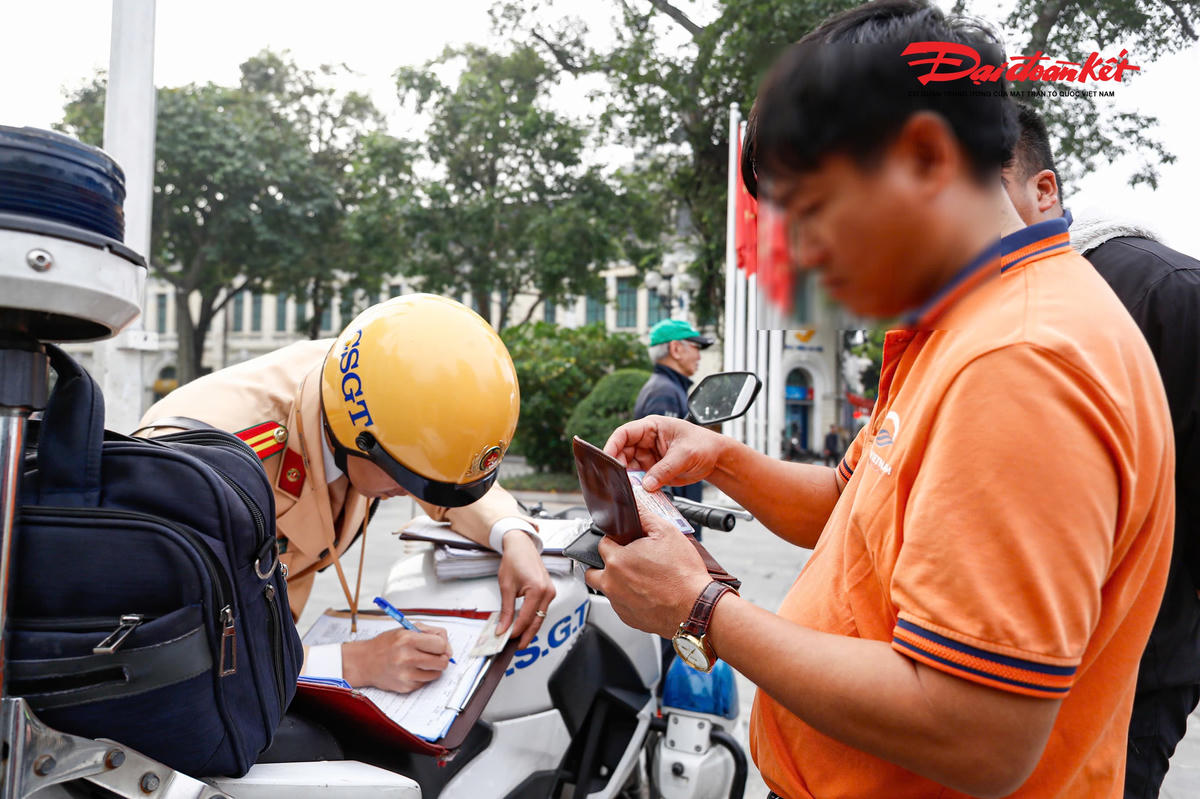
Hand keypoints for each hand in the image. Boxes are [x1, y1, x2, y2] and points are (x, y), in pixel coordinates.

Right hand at [342, 623, 450, 692]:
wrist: (364, 662)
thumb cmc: (386, 644)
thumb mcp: (406, 629)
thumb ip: (430, 632)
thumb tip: (447, 646)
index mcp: (408, 639)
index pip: (441, 645)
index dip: (443, 645)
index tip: (438, 646)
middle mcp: (407, 658)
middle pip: (442, 662)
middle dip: (441, 658)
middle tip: (434, 655)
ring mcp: (406, 675)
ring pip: (436, 674)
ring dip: (432, 668)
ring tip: (420, 662)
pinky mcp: (405, 687)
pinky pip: (425, 683)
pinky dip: (422, 676)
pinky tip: (410, 670)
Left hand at [497, 531, 556, 647]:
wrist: (521, 546)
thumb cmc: (515, 560)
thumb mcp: (506, 586)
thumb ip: (506, 610)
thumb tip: (503, 627)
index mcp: (538, 590)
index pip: (526, 618)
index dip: (516, 630)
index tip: (505, 638)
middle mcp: (548, 592)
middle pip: (537, 621)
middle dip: (526, 635)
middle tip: (516, 646)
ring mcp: (550, 592)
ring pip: (541, 617)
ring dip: (530, 628)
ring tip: (518, 638)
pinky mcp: (549, 592)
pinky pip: (542, 609)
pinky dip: (533, 618)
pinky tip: (525, 625)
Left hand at [585, 496, 712, 637]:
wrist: (695, 608)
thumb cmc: (683, 574)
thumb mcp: (667, 532)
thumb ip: (644, 516)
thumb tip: (634, 506)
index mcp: (617, 560)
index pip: (602, 543)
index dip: (616, 540)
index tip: (627, 543)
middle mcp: (612, 583)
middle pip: (594, 569)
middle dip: (606, 563)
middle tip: (626, 561)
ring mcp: (618, 603)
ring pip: (607, 588)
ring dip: (616, 581)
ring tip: (639, 577)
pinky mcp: (627, 618)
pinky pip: (620, 604)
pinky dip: (628, 598)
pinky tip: (647, 592)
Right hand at [604, 416, 725, 491]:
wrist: (716, 459)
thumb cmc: (703, 446)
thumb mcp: (685, 455)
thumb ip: (665, 470)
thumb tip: (646, 484)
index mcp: (652, 427)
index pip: (624, 433)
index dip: (612, 444)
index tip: (606, 458)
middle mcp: (646, 440)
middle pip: (622, 451)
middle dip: (618, 465)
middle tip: (616, 479)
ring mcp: (648, 456)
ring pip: (628, 466)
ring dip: (626, 477)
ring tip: (626, 487)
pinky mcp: (652, 470)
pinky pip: (637, 477)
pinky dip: (634, 485)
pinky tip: (635, 491)